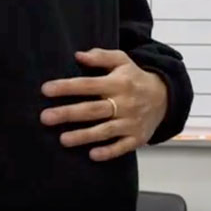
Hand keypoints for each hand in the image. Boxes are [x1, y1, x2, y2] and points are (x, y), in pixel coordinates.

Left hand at [40, 48, 168, 159]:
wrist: (165, 97)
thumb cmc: (134, 78)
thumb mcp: (122, 61)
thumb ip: (101, 56)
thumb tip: (78, 55)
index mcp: (118, 83)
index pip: (89, 84)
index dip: (67, 87)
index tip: (46, 90)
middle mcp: (125, 103)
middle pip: (93, 109)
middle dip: (68, 113)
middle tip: (45, 117)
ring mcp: (131, 122)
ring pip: (105, 130)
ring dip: (84, 135)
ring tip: (62, 139)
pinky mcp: (137, 138)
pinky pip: (122, 147)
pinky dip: (109, 152)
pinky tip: (92, 155)